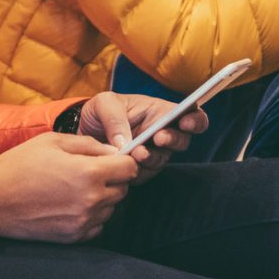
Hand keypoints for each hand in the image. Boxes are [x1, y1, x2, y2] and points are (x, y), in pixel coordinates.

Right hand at [0, 131, 139, 242]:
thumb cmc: (20, 164)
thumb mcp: (54, 141)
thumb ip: (89, 144)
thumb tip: (113, 151)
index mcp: (89, 173)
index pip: (129, 168)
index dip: (122, 161)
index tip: (111, 160)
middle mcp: (91, 200)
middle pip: (123, 189)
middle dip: (112, 179)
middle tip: (89, 172)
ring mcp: (83, 222)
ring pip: (111, 208)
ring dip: (102, 198)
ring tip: (75, 188)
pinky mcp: (73, 238)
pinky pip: (98, 226)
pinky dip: (91, 216)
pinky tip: (71, 205)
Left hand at [76, 91, 206, 182]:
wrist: (83, 132)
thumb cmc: (100, 112)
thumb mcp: (104, 104)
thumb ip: (115, 119)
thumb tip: (125, 143)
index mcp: (160, 111)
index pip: (190, 114)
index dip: (195, 120)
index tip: (185, 123)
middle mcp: (162, 133)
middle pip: (182, 140)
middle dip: (173, 140)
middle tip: (158, 138)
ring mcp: (153, 153)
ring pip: (162, 159)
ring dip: (152, 157)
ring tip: (137, 152)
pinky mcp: (140, 169)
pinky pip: (145, 174)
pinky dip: (137, 171)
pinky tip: (127, 165)